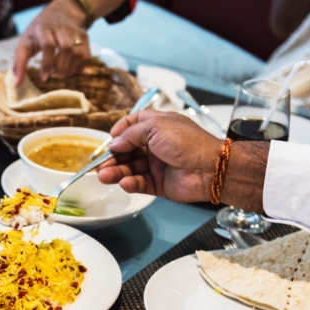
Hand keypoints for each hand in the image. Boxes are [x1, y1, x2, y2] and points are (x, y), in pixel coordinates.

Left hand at [13, 0, 90, 83]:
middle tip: (53, 75)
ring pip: (78, 53)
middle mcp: (61, 27)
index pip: (48, 45)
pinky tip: (69, 70)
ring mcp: (75, 31)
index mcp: (43, 28)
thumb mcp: (25, 43)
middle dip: (60, 68)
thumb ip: (19, 63)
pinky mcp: (85, 36)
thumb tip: (17, 84)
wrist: (59, 12)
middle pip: (66, 49)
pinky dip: (78, 68)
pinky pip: (86, 56)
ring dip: (69, 69)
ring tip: (60, 73)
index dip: (47, 63)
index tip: (44, 77)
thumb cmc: (37, 33)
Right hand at [96, 109, 268, 211]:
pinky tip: (125, 183)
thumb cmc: (185, 142)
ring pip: (130, 168)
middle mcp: (156, 145)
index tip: (109, 140)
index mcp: (157, 126)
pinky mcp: (158, 184)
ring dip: (117, 172)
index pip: (133, 125)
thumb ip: (131, 134)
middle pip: (127, 150)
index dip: (119, 132)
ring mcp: (157, 165)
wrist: (210, 168)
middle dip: (113, 157)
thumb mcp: (156, 128)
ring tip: (104, 177)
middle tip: (99, 166)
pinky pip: (140, 183)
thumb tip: (114, 143)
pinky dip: (131, 183)